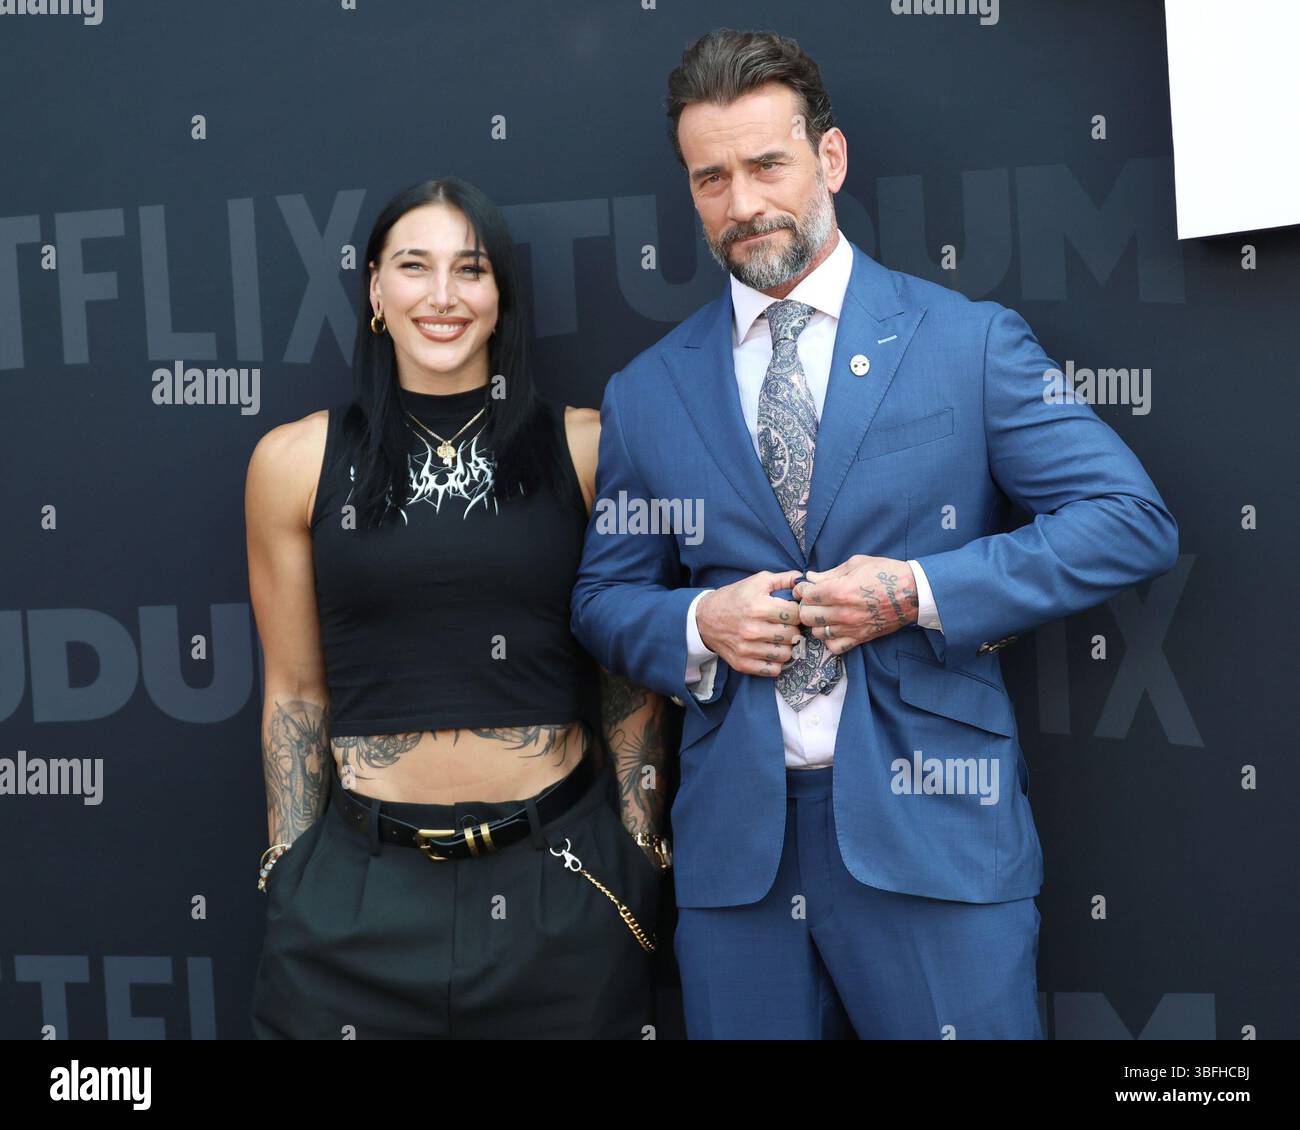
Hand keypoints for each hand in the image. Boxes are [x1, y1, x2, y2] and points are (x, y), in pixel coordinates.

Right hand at [696, 569, 805, 676]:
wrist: (704, 618)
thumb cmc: (734, 598)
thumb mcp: (757, 581)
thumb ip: (784, 579)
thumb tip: (806, 581)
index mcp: (758, 606)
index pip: (795, 614)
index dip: (797, 612)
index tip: (791, 612)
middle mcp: (752, 629)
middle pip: (792, 635)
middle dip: (793, 629)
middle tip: (785, 626)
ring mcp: (747, 649)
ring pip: (785, 654)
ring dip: (786, 647)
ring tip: (779, 639)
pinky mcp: (742, 664)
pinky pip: (773, 670)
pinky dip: (775, 662)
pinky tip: (771, 651)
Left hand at [792, 556, 918, 657]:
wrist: (913, 592)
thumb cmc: (886, 573)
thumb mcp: (857, 564)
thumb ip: (830, 573)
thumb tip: (810, 578)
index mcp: (840, 591)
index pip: (806, 596)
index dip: (803, 590)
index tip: (807, 587)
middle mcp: (842, 612)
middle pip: (806, 616)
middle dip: (806, 606)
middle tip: (814, 600)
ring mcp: (851, 628)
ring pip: (817, 633)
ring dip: (817, 623)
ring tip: (824, 614)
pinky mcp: (860, 638)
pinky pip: (834, 647)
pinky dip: (830, 640)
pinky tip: (835, 628)